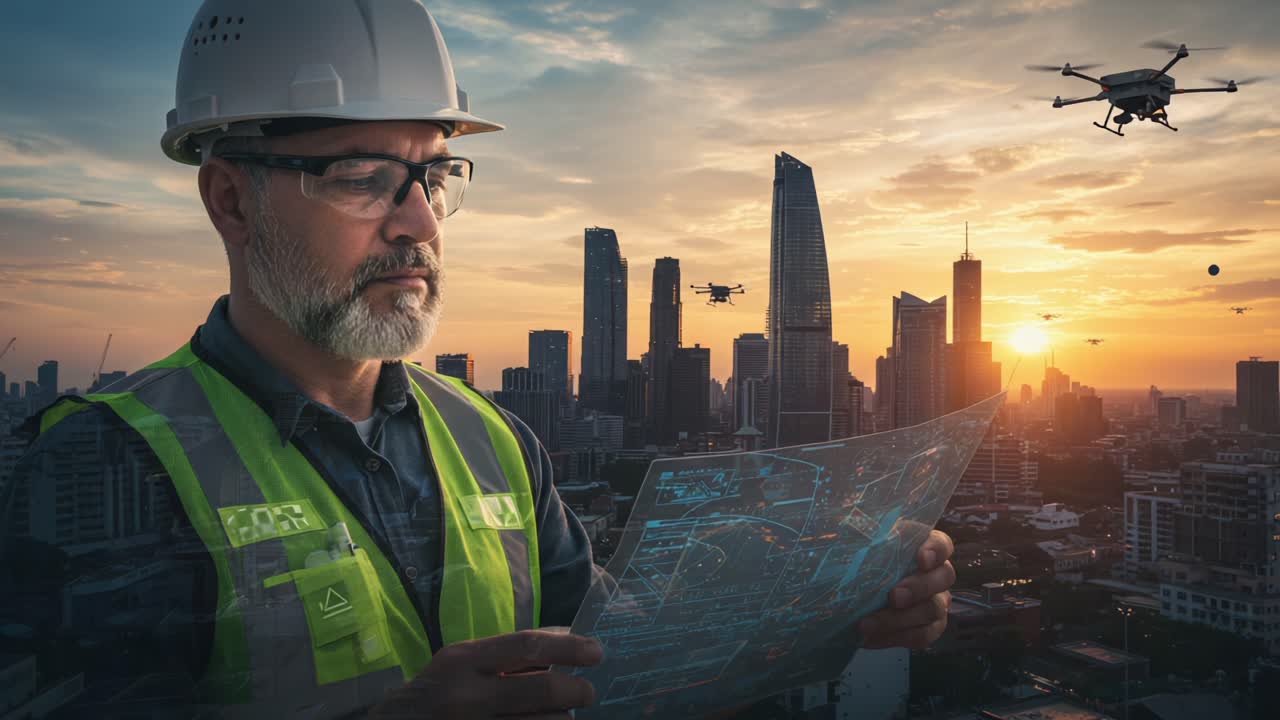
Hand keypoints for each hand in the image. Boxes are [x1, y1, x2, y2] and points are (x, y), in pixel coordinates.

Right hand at [366, 629, 602, 718]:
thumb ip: (507, 655)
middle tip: (587, 692)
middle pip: (541, 691)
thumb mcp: (462, 662)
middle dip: (575, 691)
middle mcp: (468, 696)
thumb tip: (565, 638)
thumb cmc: (438, 691)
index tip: (596, 652)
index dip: (568, 648)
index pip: (527, 647)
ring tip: (563, 716)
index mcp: (465, 661)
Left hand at [858, 530, 954, 648]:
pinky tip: (869, 637)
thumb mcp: (861, 546)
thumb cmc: (862, 562)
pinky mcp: (929, 628)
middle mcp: (938, 574)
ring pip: (932, 610)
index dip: (936, 550)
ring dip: (900, 618)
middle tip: (894, 597)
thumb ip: (865, 538)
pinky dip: (894, 637)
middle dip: (919, 588)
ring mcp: (937, 602)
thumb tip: (853, 533)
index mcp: (925, 548)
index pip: (942, 544)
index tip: (921, 558)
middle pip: (944, 578)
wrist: (853, 597)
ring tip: (867, 623)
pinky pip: (922, 636)